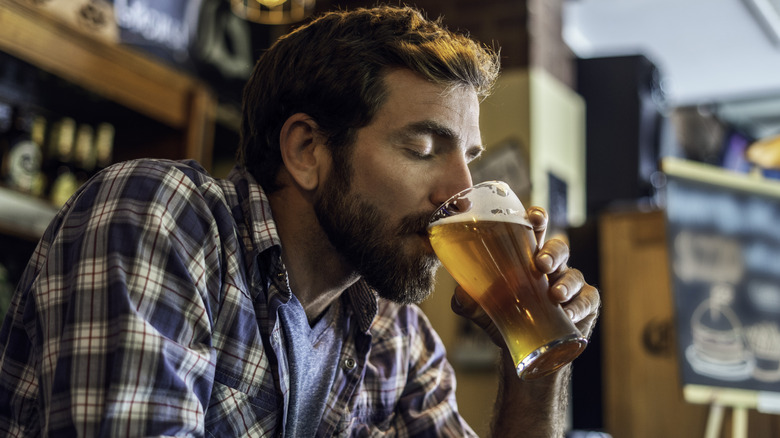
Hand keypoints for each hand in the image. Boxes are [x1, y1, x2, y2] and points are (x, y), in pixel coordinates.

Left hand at [450, 206, 600, 344]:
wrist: (523, 350)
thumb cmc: (505, 318)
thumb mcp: (482, 310)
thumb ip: (468, 302)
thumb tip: (460, 294)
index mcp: (526, 257)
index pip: (534, 230)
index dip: (537, 219)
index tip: (534, 218)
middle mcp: (551, 267)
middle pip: (559, 248)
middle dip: (552, 251)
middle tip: (541, 263)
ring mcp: (570, 285)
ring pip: (574, 275)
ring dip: (566, 283)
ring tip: (555, 294)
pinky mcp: (584, 305)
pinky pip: (587, 300)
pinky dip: (579, 306)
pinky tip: (568, 314)